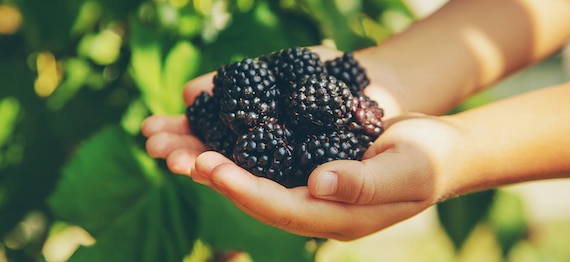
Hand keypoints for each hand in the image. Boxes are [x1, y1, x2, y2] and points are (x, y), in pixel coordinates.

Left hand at [140, 46, 419, 239]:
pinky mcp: (301, 165)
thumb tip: (317, 184)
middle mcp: (312, 206)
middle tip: (180, 156)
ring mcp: (304, 187)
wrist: (435, 149)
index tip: (212, 169)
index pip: (280, 208)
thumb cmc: (427, 159)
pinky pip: (260, 157)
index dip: (244, 190)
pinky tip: (207, 127)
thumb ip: (363, 182)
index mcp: (335, 217)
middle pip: (254, 196)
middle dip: (216, 177)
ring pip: (250, 177)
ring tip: (176, 145)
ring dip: (212, 162)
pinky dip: (233, 143)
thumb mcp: (405, 169)